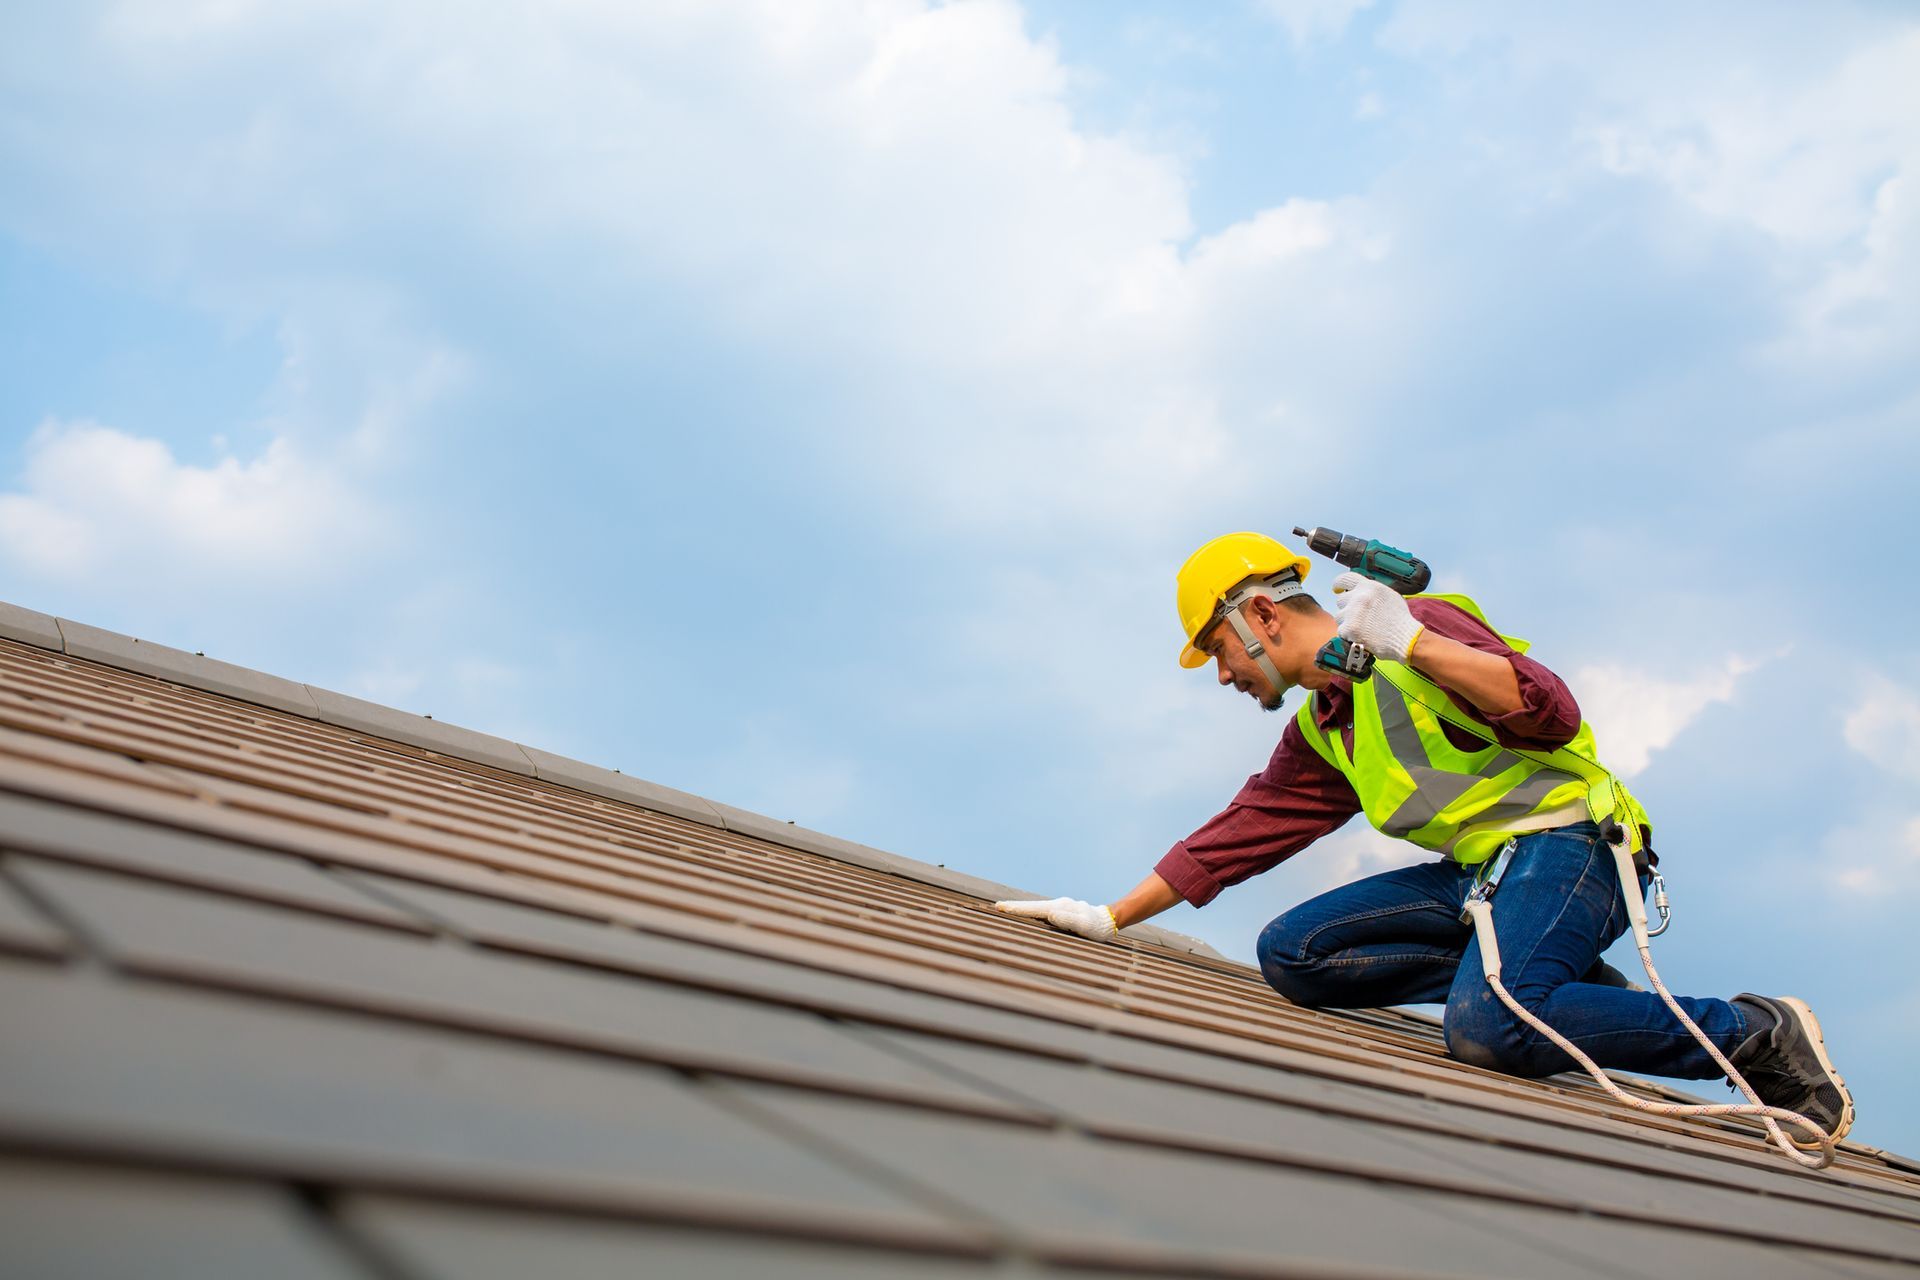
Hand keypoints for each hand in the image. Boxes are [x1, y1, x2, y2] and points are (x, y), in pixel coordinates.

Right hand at [991, 896, 1118, 940]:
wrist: (1108, 921)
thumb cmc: (1096, 927)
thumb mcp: (1084, 925)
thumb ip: (1068, 920)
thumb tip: (1049, 914)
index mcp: (1059, 908)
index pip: (1034, 908)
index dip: (1017, 908)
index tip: (1001, 907)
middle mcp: (1057, 905)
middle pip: (1032, 906)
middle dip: (1015, 906)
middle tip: (997, 906)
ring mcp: (1059, 907)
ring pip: (1036, 908)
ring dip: (1021, 909)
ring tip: (1006, 910)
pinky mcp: (1062, 912)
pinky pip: (1042, 912)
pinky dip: (1031, 912)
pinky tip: (1026, 915)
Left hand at [1330, 571, 1424, 663]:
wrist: (1405, 637)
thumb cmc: (1400, 618)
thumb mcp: (1389, 595)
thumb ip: (1372, 591)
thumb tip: (1359, 591)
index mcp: (1369, 586)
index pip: (1345, 579)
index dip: (1338, 584)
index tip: (1336, 588)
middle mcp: (1359, 597)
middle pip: (1341, 600)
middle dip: (1347, 608)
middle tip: (1359, 617)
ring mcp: (1353, 612)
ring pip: (1339, 616)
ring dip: (1347, 622)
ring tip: (1363, 628)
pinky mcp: (1349, 628)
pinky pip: (1341, 630)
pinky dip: (1349, 635)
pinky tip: (1361, 636)